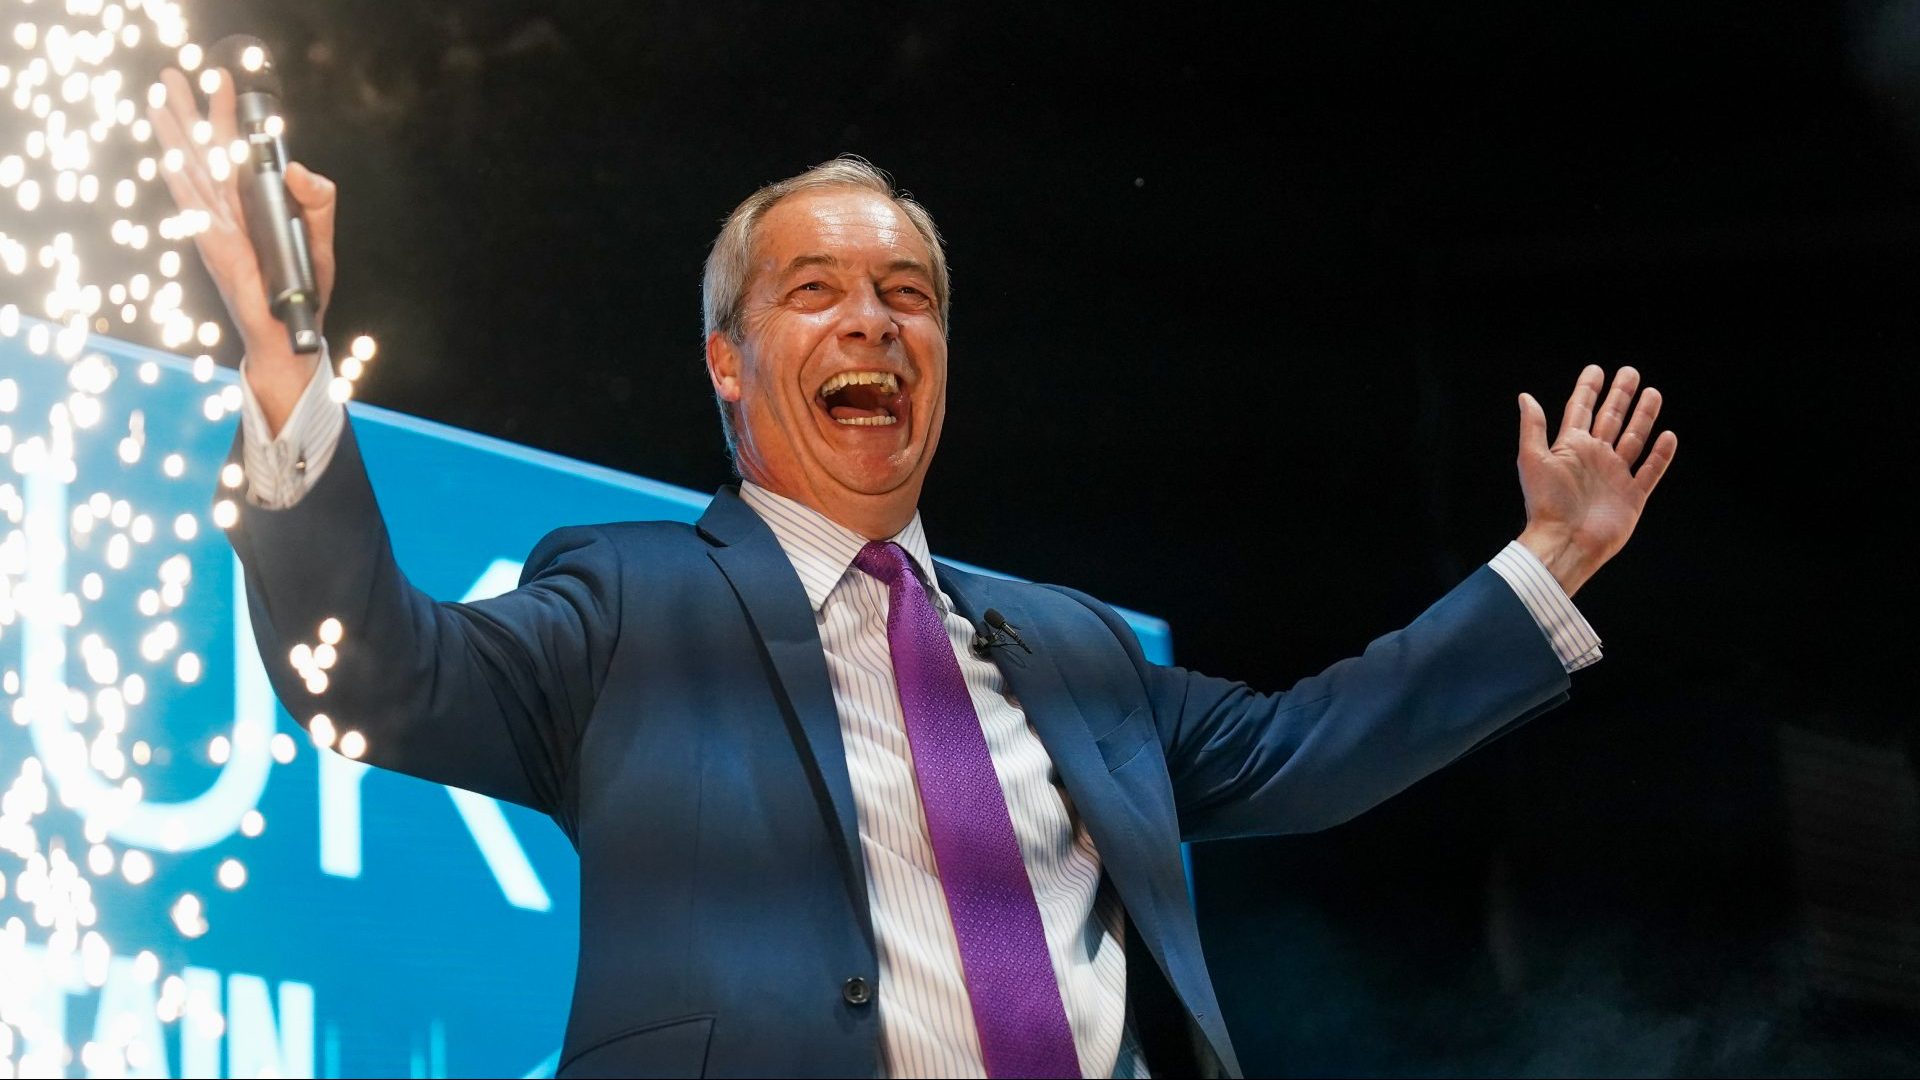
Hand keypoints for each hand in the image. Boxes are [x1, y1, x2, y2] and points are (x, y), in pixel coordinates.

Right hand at [148, 67, 336, 430]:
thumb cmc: (301, 288)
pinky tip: (173, 159)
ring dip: (177, 138)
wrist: (292, 334)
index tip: (221, 82)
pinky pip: (200, 214)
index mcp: (250, 205)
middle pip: (205, 155)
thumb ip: (317, 200)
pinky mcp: (220, 251)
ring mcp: (219, 231)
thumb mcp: (320, 238)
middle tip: (173, 75)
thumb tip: (297, 167)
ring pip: (193, 175)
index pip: (235, 153)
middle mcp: (229, 214)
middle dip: (189, 114)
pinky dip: (186, 186)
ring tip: (159, 101)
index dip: (227, 118)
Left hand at [1515, 365, 1677, 596]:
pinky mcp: (1632, 496)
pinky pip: (1650, 470)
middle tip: (1630, 372)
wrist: (1565, 543)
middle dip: (1620, 395)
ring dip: (1644, 416)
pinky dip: (1661, 454)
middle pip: (1611, 419)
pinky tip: (1668, 435)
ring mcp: (1615, 476)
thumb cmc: (1545, 504)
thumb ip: (1533, 427)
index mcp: (1571, 448)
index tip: (1596, 369)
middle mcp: (1595, 458)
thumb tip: (1525, 396)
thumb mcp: (1533, 460)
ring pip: (1634, 439)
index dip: (1588, 389)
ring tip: (1653, 392)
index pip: (1581, 411)